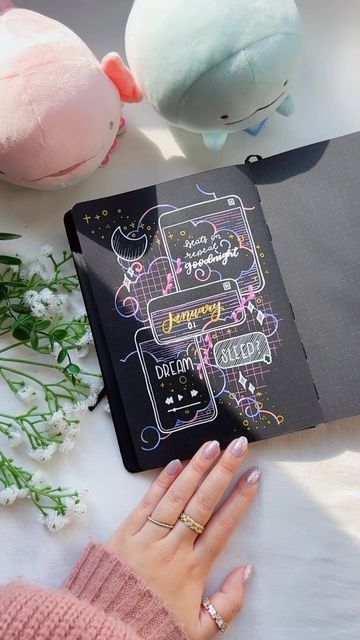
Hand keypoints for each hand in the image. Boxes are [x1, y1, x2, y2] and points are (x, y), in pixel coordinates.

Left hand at [107, 437, 259, 638]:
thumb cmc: (153, 629)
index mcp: (193, 570)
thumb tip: (247, 571)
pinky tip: (175, 464)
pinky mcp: (125, 534)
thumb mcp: (200, 630)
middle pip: (203, 503)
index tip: (253, 475)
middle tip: (237, 446)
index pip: (223, 526)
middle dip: (223, 471)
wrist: (105, 633)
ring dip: (195, 468)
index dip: (240, 499)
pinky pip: (146, 504)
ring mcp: (148, 538)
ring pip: (176, 497)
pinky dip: (160, 483)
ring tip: (211, 445)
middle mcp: (173, 548)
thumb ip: (228, 603)